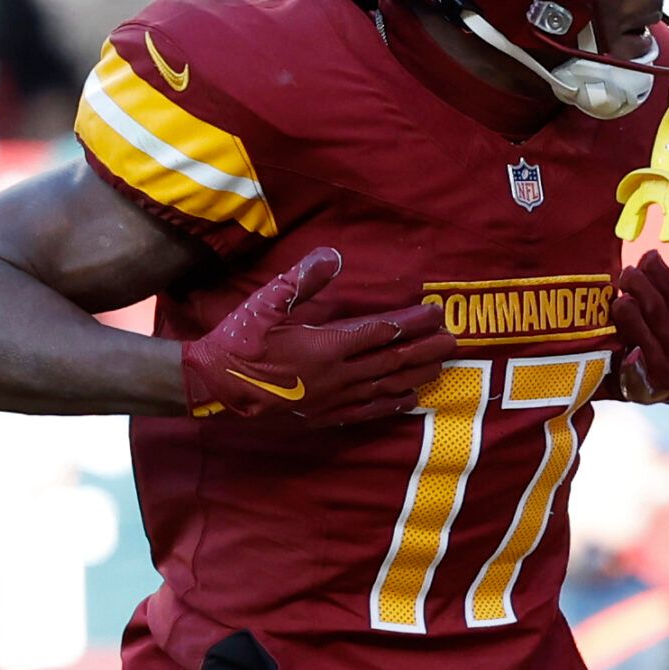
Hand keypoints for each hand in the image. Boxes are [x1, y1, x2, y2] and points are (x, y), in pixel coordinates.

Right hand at [181, 247, 457, 425]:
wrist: (214, 385)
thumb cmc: (239, 341)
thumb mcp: (266, 303)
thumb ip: (301, 280)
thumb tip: (333, 255)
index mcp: (326, 345)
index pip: (380, 332)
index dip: (411, 323)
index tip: (436, 313)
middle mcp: (336, 375)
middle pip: (391, 361)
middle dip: (424, 350)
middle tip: (454, 342)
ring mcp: (332, 398)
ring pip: (384, 386)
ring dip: (414, 375)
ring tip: (441, 368)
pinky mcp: (323, 414)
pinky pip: (365, 411)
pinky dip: (389, 405)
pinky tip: (409, 400)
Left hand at [611, 249, 668, 403]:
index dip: (660, 271)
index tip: (649, 255)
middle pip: (656, 308)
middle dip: (639, 283)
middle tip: (629, 271)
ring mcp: (666, 365)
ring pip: (639, 327)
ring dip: (625, 303)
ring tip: (622, 289)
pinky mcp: (645, 378)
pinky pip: (625, 345)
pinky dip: (620, 325)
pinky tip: (617, 310)